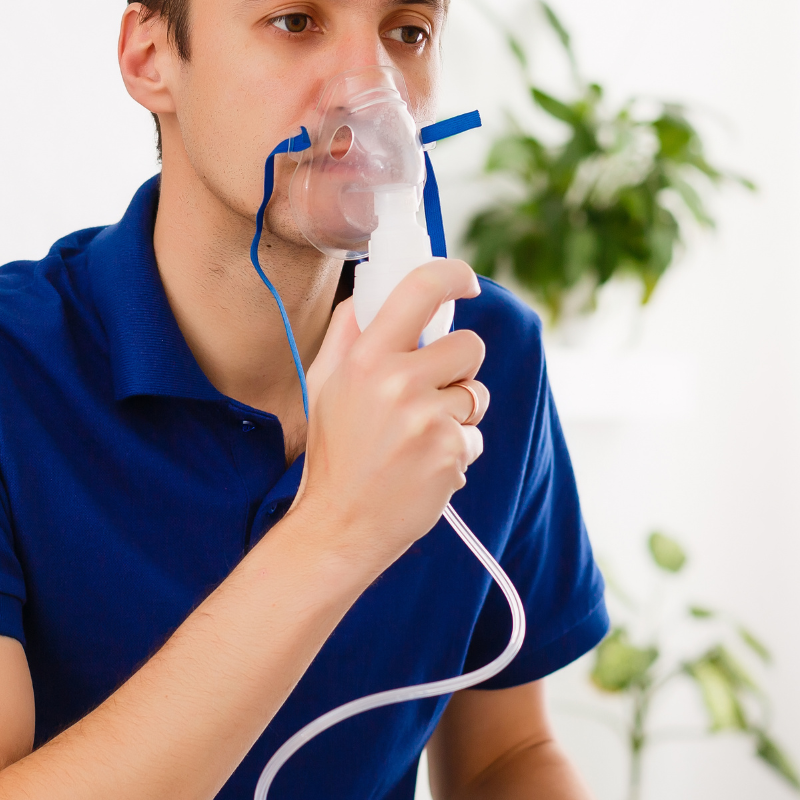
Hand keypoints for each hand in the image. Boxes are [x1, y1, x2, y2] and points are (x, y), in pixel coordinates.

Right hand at [290, 258, 486, 575]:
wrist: (340, 525)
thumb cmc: (333, 455)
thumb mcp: (324, 386)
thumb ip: (347, 335)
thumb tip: (369, 294)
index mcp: (365, 359)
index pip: (420, 290)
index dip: (452, 274)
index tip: (466, 281)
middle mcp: (398, 383)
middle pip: (468, 345)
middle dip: (457, 366)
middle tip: (426, 393)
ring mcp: (429, 420)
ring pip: (475, 394)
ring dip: (458, 413)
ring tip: (417, 439)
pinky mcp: (452, 453)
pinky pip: (474, 435)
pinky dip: (455, 450)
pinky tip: (422, 466)